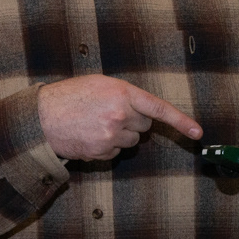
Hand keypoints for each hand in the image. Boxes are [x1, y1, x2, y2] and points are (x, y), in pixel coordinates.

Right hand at [36, 75, 200, 160]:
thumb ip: (123, 95)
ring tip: (95, 125)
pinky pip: (116, 153)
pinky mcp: (102, 152)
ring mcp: (111, 136)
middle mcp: (120, 114)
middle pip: (144, 127)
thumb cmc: (69, 97)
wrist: (41, 117)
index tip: (197, 133)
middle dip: (133, 122)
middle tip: (109, 114)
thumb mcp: (98, 84)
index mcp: (122, 92)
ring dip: (119, 135)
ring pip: (131, 142)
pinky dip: (106, 147)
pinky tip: (89, 136)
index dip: (181, 121)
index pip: (158, 108)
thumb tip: (143, 112)